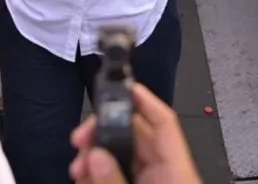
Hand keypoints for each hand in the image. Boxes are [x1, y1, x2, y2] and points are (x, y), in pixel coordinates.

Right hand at [69, 84, 201, 183]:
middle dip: (103, 132)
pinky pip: (119, 174)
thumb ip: (115, 181)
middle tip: (81, 138)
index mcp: (178, 172)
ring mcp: (153, 183)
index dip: (143, 98)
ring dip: (96, 156)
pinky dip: (99, 173)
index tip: (121, 83)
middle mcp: (167, 174)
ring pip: (122, 156)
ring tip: (79, 166)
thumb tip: (96, 155)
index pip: (164, 122)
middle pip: (135, 136)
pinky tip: (84, 177)